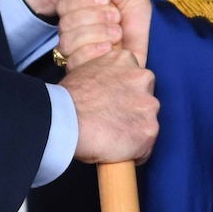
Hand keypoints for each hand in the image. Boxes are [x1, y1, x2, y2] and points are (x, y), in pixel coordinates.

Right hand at [58, 0, 152, 67]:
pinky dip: (94, 52)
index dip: (84, 1)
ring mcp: (77, 50)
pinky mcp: (83, 68)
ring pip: (68, 42)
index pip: (65, 3)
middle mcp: (74, 29)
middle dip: (96, 18)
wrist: (153, 44)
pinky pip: (75, 60)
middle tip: (117, 19)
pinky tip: (110, 49)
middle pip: (66, 23)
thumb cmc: (139, 18)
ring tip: (117, 35)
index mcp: (81, 9)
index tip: (107, 1)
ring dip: (97, 34)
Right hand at [61, 50, 158, 164]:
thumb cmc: (67, 98)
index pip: (136, 77)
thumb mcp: (86, 69)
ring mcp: (149, 105)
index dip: (125, 94)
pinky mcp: (149, 130)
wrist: (63, 119)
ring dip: (134, 131)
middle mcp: (143, 78)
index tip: (116, 104)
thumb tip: (107, 84)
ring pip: (148, 122)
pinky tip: (116, 150)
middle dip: (133, 111)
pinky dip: (134, 151)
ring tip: (112, 137)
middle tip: (113, 121)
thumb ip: (105, 73)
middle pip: (146, 98)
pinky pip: (146, 146)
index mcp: (126, 60)